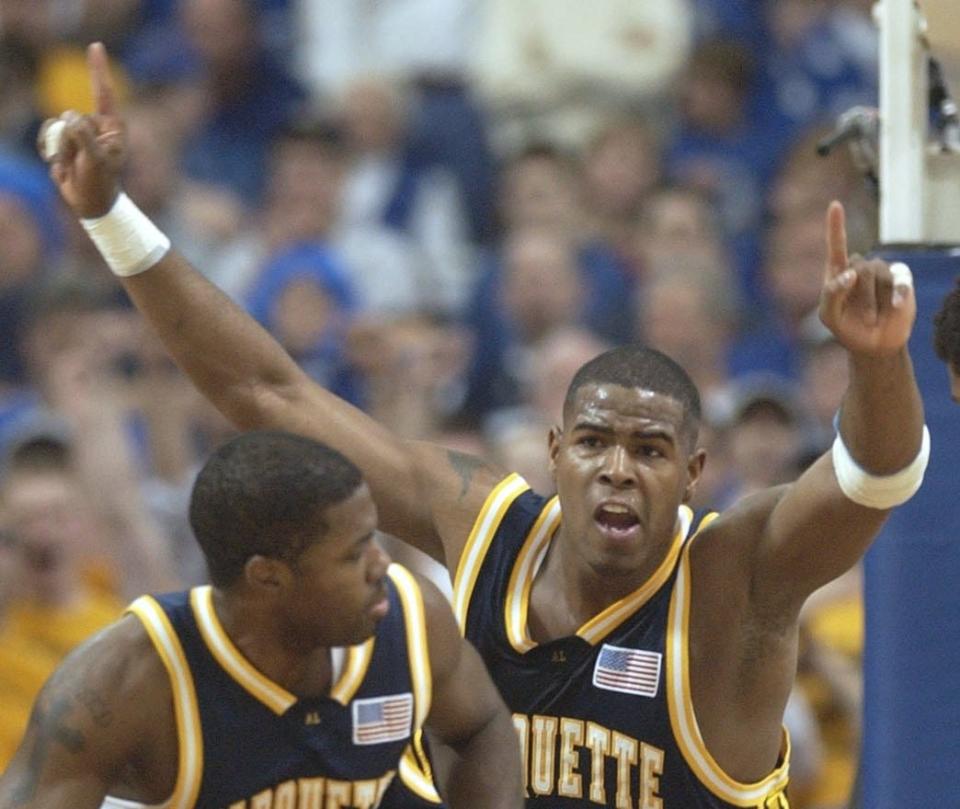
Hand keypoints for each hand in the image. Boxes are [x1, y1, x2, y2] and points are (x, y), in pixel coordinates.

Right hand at [37, 42, 125, 217]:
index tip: (96, 45)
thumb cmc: (100, 182)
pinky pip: (47, 134)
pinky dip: (48, 150)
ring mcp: (79, 132)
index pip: (103, 92)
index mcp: (111, 126)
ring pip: (55, 126)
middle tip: (82, 162)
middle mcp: (95, 125)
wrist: (91, 202)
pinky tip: (58, 165)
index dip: (97, 69)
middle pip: (69, 118)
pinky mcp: (65, 140)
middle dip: (69, 141)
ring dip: (58, 149)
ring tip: (72, 165)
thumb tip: (68, 116)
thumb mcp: (96, 160)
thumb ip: (83, 136)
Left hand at [818, 201, 915, 355]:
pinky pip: (901, 279)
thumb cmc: (846, 327)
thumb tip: (851, 273)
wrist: (872, 345)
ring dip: (873, 301)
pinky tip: (896, 306)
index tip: (835, 204)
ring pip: (878, 274)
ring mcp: (882, 273)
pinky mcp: (902, 281)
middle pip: (859, 267)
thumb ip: (831, 294)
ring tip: (871, 318)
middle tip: (858, 316)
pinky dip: (898, 293)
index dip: (836, 225)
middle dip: (857, 295)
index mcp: (838, 272)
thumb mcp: (829, 316)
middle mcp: (861, 268)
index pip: (836, 246)